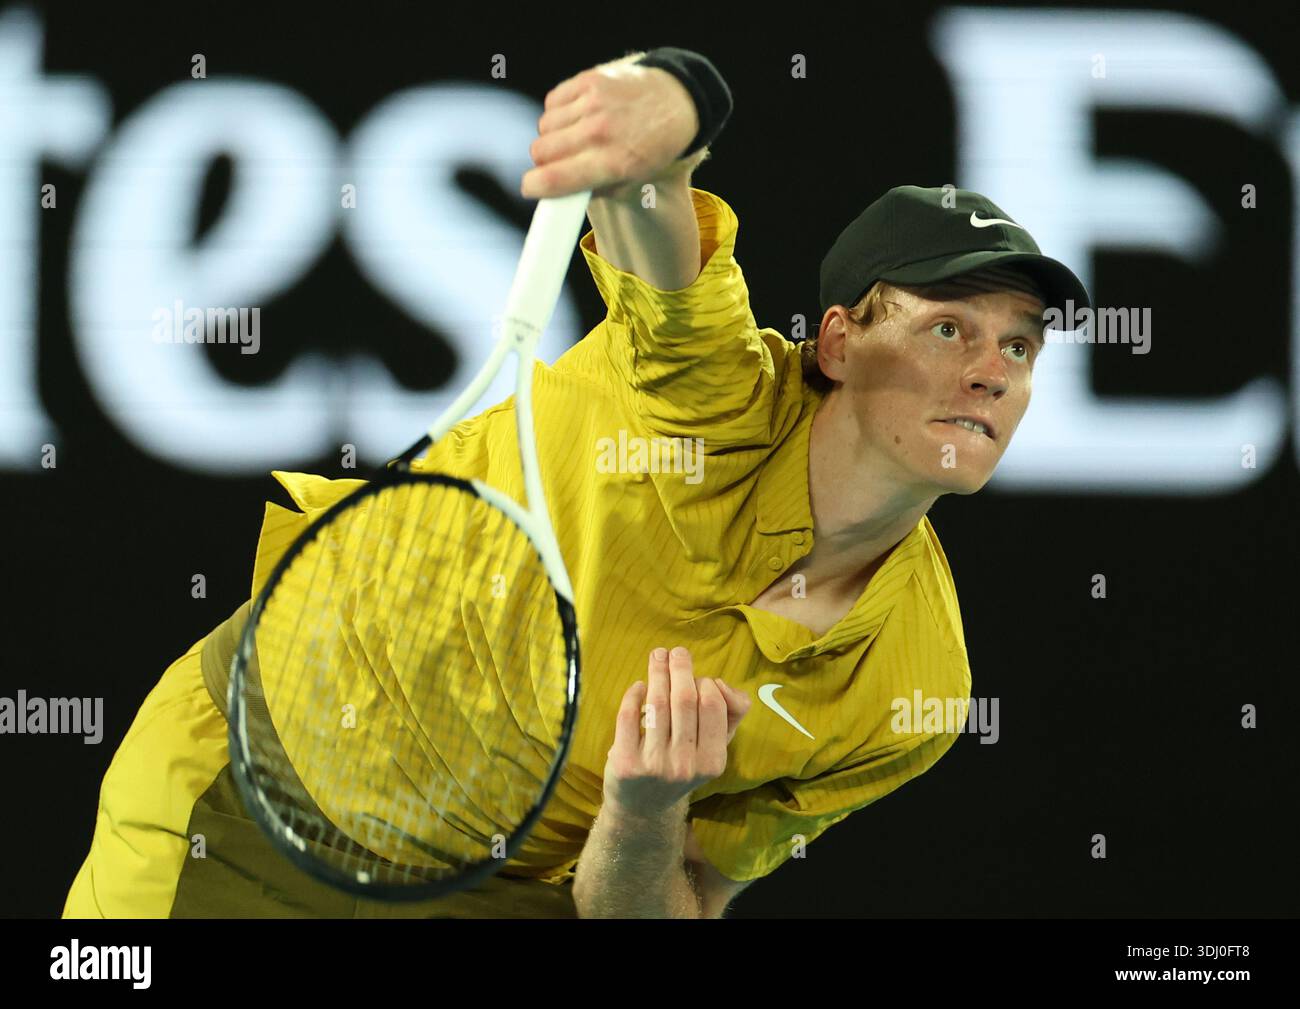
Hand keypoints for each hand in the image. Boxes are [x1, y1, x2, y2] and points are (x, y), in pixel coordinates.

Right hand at [520, 56, 699, 200]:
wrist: (677, 101)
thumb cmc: (653, 148)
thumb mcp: (633, 181)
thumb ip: (594, 190)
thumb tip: (556, 193)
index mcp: (613, 163)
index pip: (553, 178)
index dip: (533, 186)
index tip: (531, 188)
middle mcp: (601, 132)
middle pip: (540, 151)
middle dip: (545, 161)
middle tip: (560, 163)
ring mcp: (594, 102)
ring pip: (544, 126)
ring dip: (552, 135)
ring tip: (575, 137)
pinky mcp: (589, 80)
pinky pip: (552, 101)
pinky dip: (558, 112)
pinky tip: (577, 116)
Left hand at [601, 646, 751, 820]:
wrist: (643, 809)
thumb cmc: (682, 768)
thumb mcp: (713, 749)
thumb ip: (729, 716)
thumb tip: (722, 684)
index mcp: (712, 761)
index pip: (713, 706)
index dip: (706, 684)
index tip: (698, 679)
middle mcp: (685, 765)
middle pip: (685, 700)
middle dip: (680, 668)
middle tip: (676, 652)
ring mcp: (654, 765)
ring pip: (657, 704)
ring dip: (657, 672)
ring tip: (657, 655)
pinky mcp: (625, 763)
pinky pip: (629, 717)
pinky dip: (634, 694)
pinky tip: (639, 685)